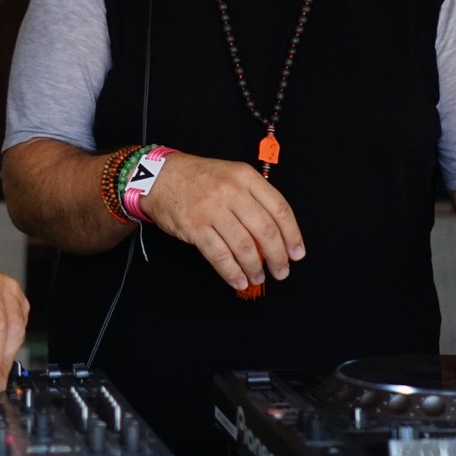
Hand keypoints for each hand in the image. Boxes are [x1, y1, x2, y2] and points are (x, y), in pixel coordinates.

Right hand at [142, 153, 305, 291]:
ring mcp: (212, 209)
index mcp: (245, 177)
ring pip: (244, 246)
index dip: (292, 235)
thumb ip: (253, 197)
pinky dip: (232, 272)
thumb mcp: (230, 174)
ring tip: (258, 277)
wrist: (158, 177)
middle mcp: (231, 191)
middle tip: (281, 271)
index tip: (297, 253)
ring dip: (255, 268)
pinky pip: (219, 255)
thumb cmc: (198, 178)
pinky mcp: (194, 227)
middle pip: (265, 230)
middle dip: (277, 256)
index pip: (279, 208)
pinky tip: (238, 280)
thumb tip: (275, 235)